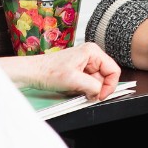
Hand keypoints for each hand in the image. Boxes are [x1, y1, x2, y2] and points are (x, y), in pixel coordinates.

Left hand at [0, 43, 120, 99]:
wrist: (33, 73)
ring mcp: (86, 63)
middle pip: (105, 77)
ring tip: (75, 89)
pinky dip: (83, 89)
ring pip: (97, 82)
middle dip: (97, 88)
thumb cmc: (48, 71)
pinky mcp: (80, 70)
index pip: (114, 70)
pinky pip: (89, 83)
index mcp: (93, 52)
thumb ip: (92, 86)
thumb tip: (100, 93)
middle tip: (85, 94)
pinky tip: (73, 88)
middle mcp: (91, 55)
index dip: (110, 86)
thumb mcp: (74, 80)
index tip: (100, 96)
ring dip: (88, 89)